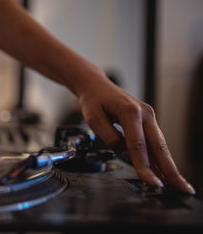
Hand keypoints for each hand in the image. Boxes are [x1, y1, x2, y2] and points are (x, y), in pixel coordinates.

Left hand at [78, 77, 194, 193]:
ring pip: (160, 145)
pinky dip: (160, 157)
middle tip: (181, 188)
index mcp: (130, 112)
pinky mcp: (148, 121)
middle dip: (170, 170)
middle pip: (159, 146)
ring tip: (177, 184)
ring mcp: (149, 116)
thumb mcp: (94, 119)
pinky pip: (154, 141)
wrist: (96, 86)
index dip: (145, 167)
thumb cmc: (94, 100)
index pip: (138, 145)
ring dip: (168, 166)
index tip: (152, 182)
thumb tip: (125, 154)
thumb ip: (110, 138)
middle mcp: (145, 113)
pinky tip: (164, 171)